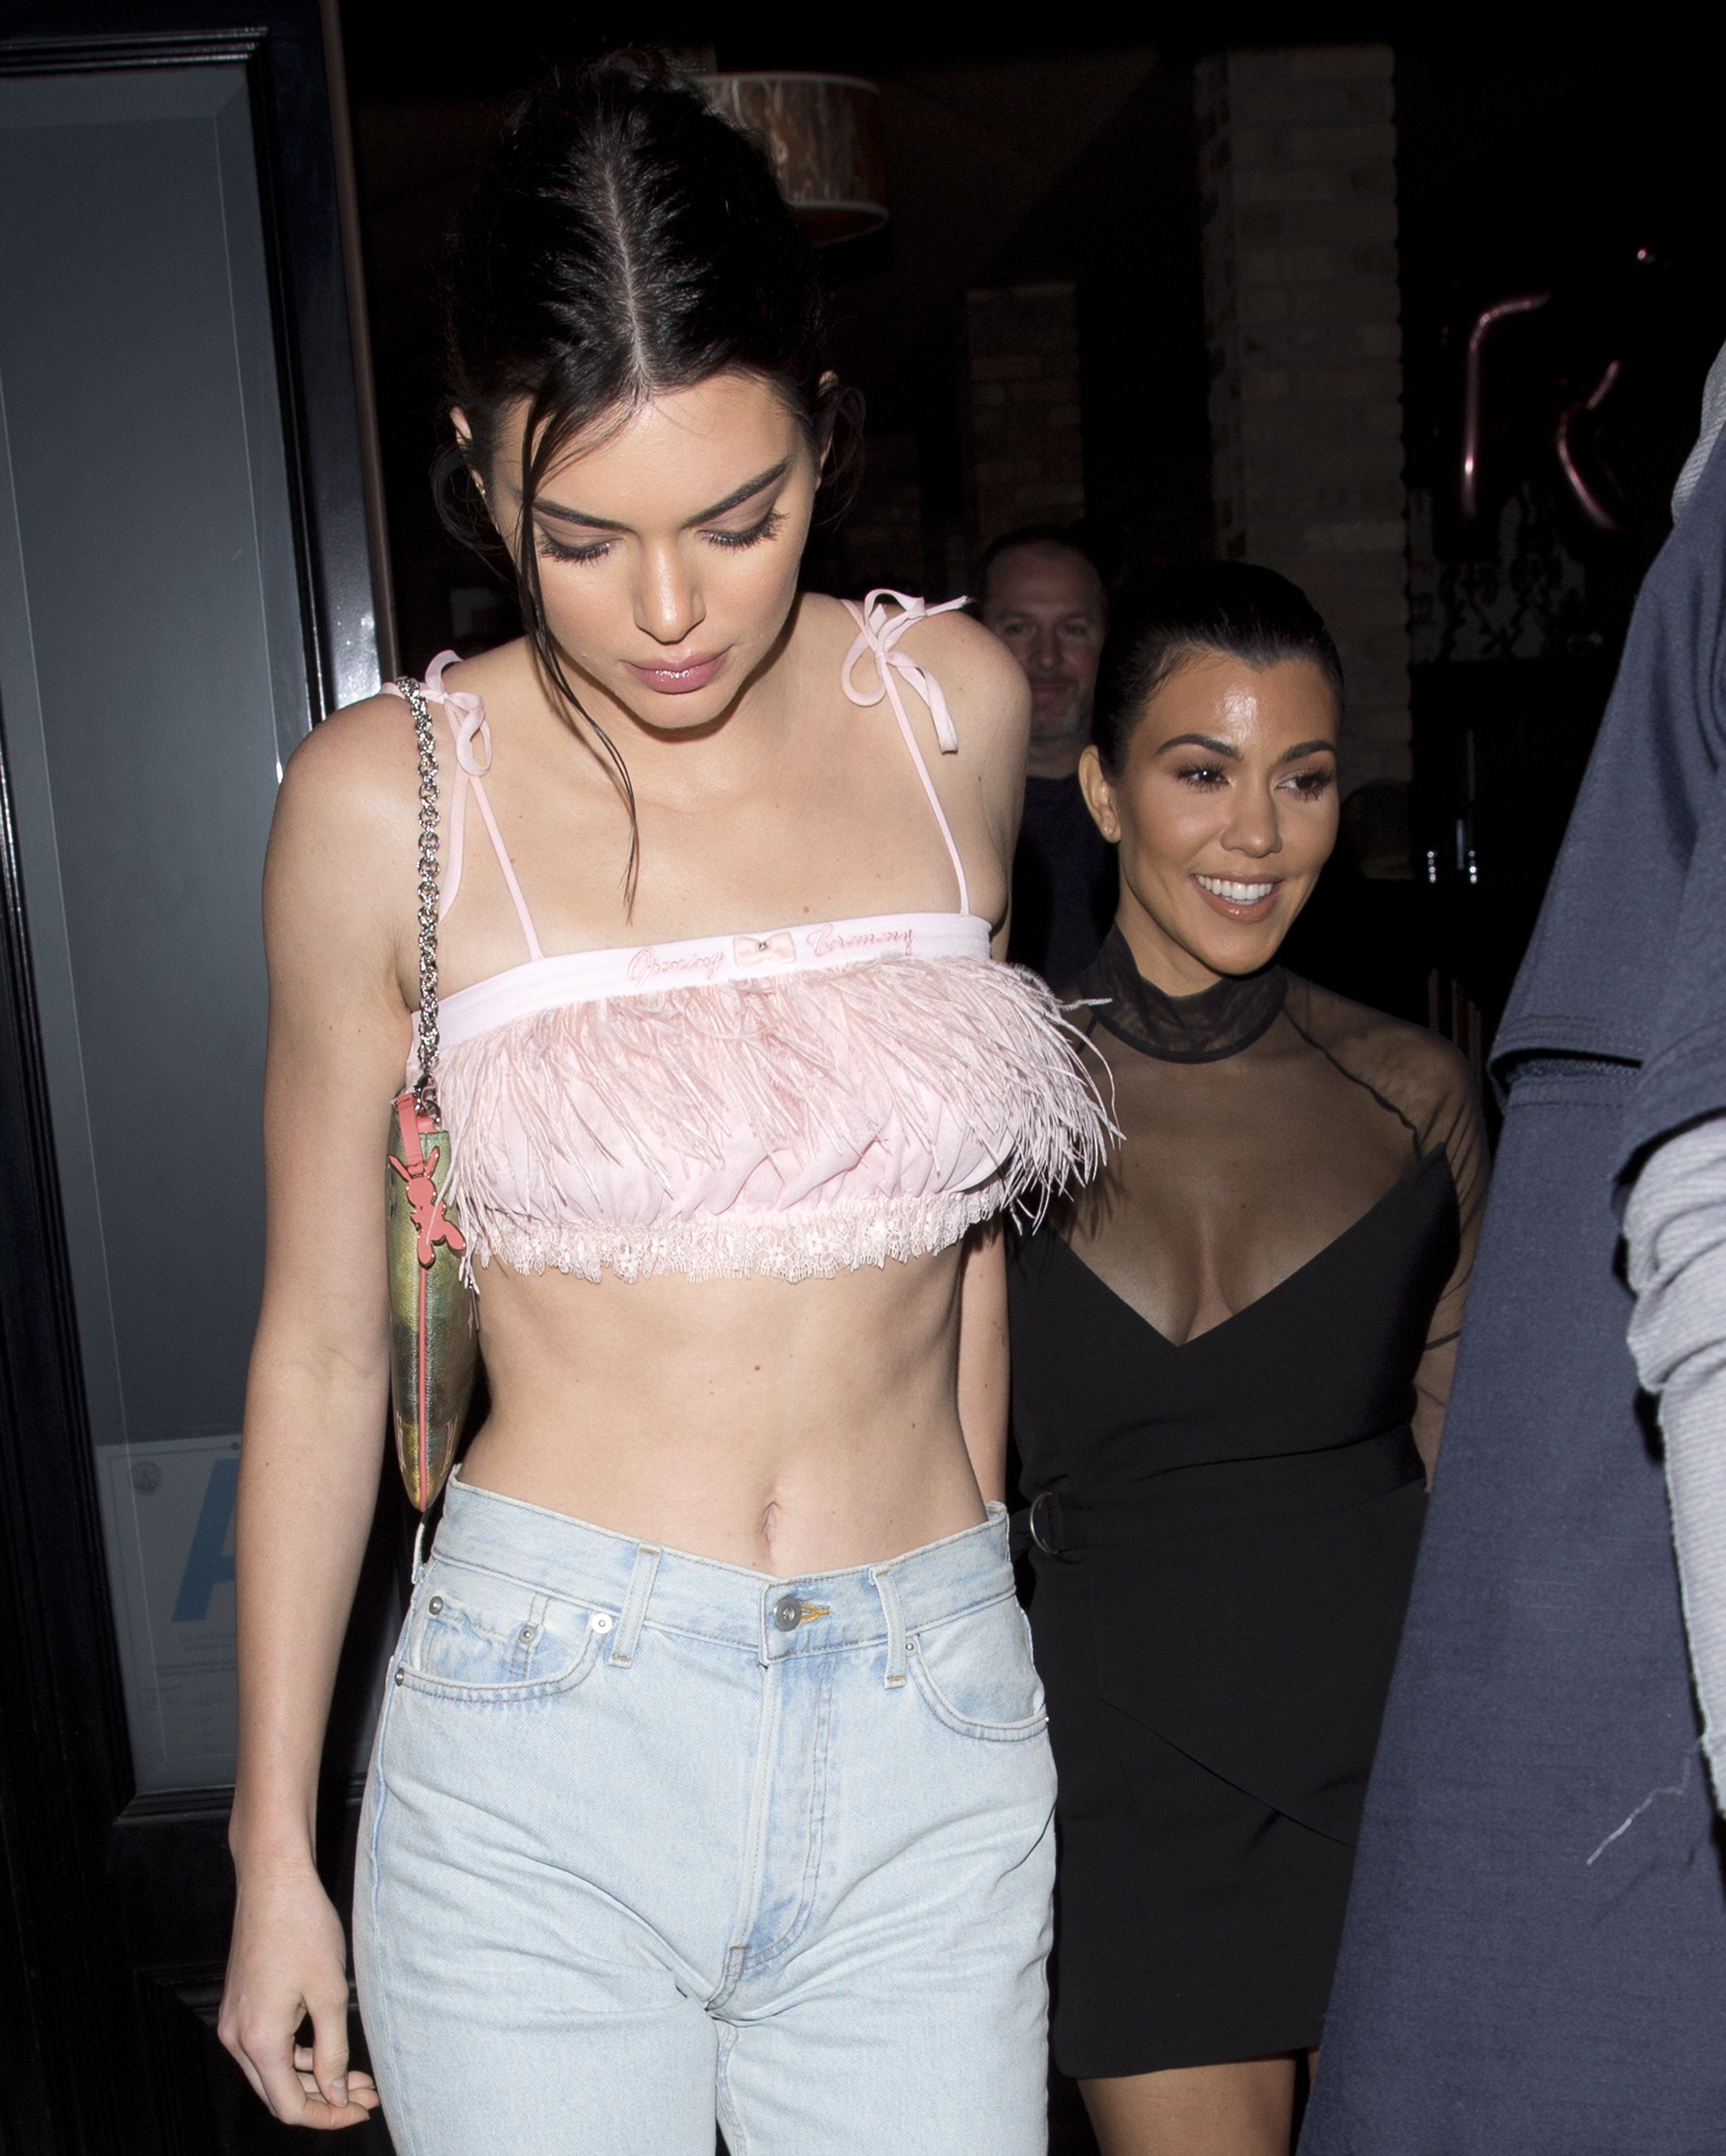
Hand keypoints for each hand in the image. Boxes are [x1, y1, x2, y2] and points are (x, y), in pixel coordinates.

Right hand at [219, 1855, 381, 2129]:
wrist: (273, 1880)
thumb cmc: (303, 1928)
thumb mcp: (330, 1993)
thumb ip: (333, 2051)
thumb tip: (337, 2094)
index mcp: (258, 2040)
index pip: (289, 2107)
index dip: (328, 2116)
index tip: (362, 2110)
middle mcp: (236, 2037)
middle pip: (278, 2094)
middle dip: (324, 2099)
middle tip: (366, 2094)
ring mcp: (234, 2020)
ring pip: (273, 2071)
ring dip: (313, 2076)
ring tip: (358, 2074)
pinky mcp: (240, 2003)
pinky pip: (267, 2045)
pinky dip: (298, 2053)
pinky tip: (328, 2045)